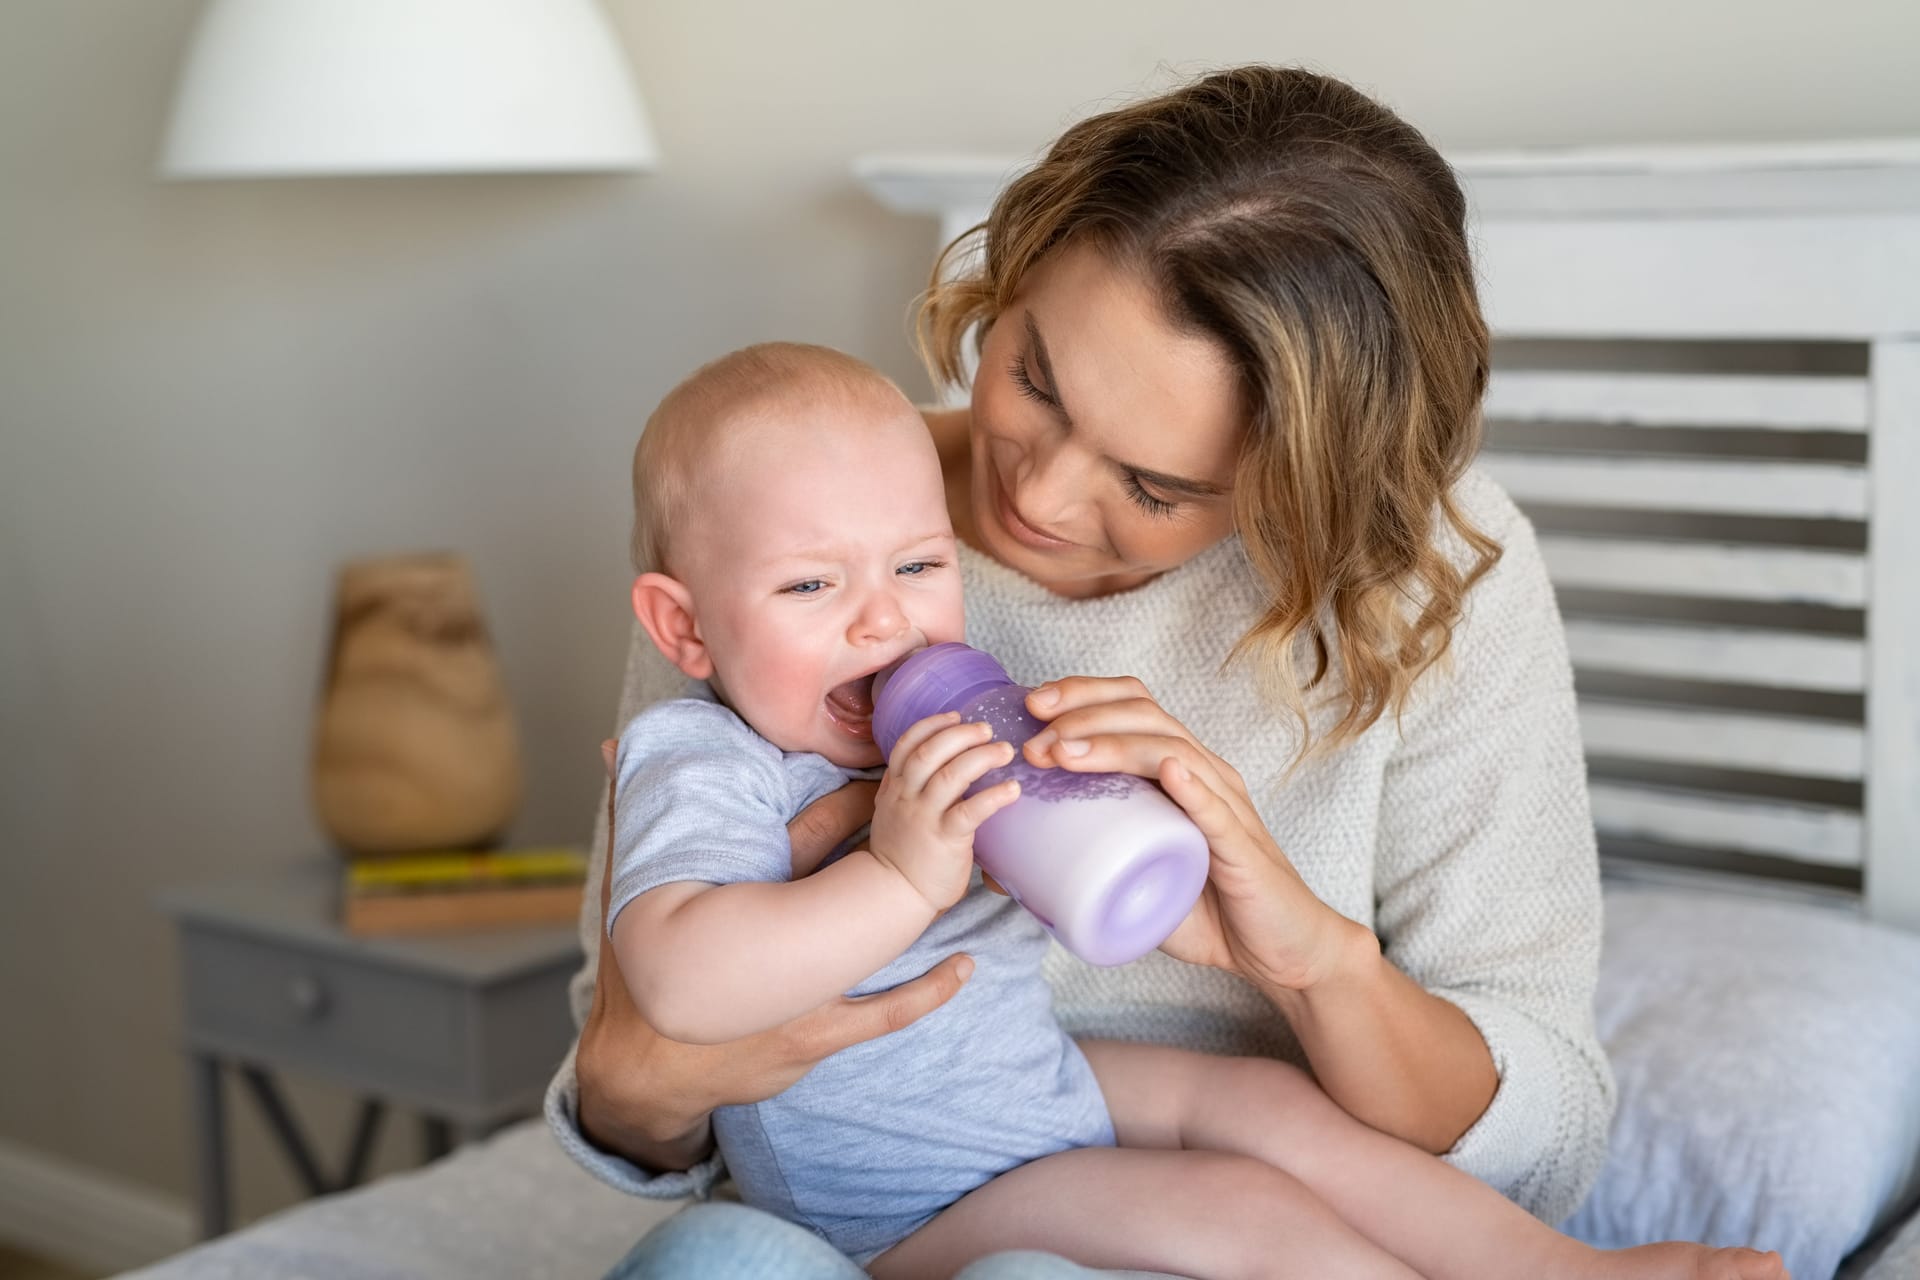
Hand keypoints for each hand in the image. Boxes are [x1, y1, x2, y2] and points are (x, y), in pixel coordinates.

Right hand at [574, 739, 976, 1168]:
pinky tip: (963, 967)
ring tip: (967, 877)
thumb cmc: (637, 979)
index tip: (886, 776)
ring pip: (880, 946)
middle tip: (937, 814)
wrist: (645, 1068)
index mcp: (745, 902)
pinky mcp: (820, 1033)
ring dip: (921, 914)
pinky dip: (927, 991)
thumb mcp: (629, 891)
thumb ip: (628, 818)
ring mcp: (806, 994)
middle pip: (853, 884)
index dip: (850, 804)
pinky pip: (884, 1011)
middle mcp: (782, 949)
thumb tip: (612, 752)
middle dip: (897, 849)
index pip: (806, 838)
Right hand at [870, 712, 1022, 912]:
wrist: (895, 894)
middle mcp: (906, 797)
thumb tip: (946, 764)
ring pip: (950, 775)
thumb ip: (913, 788)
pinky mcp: (945, 840)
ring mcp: (924, 818)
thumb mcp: (894, 812)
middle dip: (960, 735)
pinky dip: (994, 796)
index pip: (907, 744)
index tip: (956, 715)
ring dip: (980, 757)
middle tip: (987, 730)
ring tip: (1005, 751)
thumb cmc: (903, 853)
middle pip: (930, 752)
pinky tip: (1013, 789)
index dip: (933, 725)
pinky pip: (970, 811)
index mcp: (895, 787)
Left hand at [1019, 678, 1366, 993]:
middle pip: (1145, 715)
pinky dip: (1191, 787)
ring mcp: (1227, 807)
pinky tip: (1166, 771)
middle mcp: (1205, 775)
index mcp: (1178, 770)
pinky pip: (1217, 811)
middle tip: (1035, 736)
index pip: (1133, 706)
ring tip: (1065, 752)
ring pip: (1171, 752)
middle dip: (1084, 715)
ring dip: (1113, 745)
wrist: (1279, 953)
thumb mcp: (1134, 880)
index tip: (1031, 703)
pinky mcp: (1244, 849)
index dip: (1083, 693)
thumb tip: (1008, 869)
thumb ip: (1083, 867)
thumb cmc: (1209, 909)